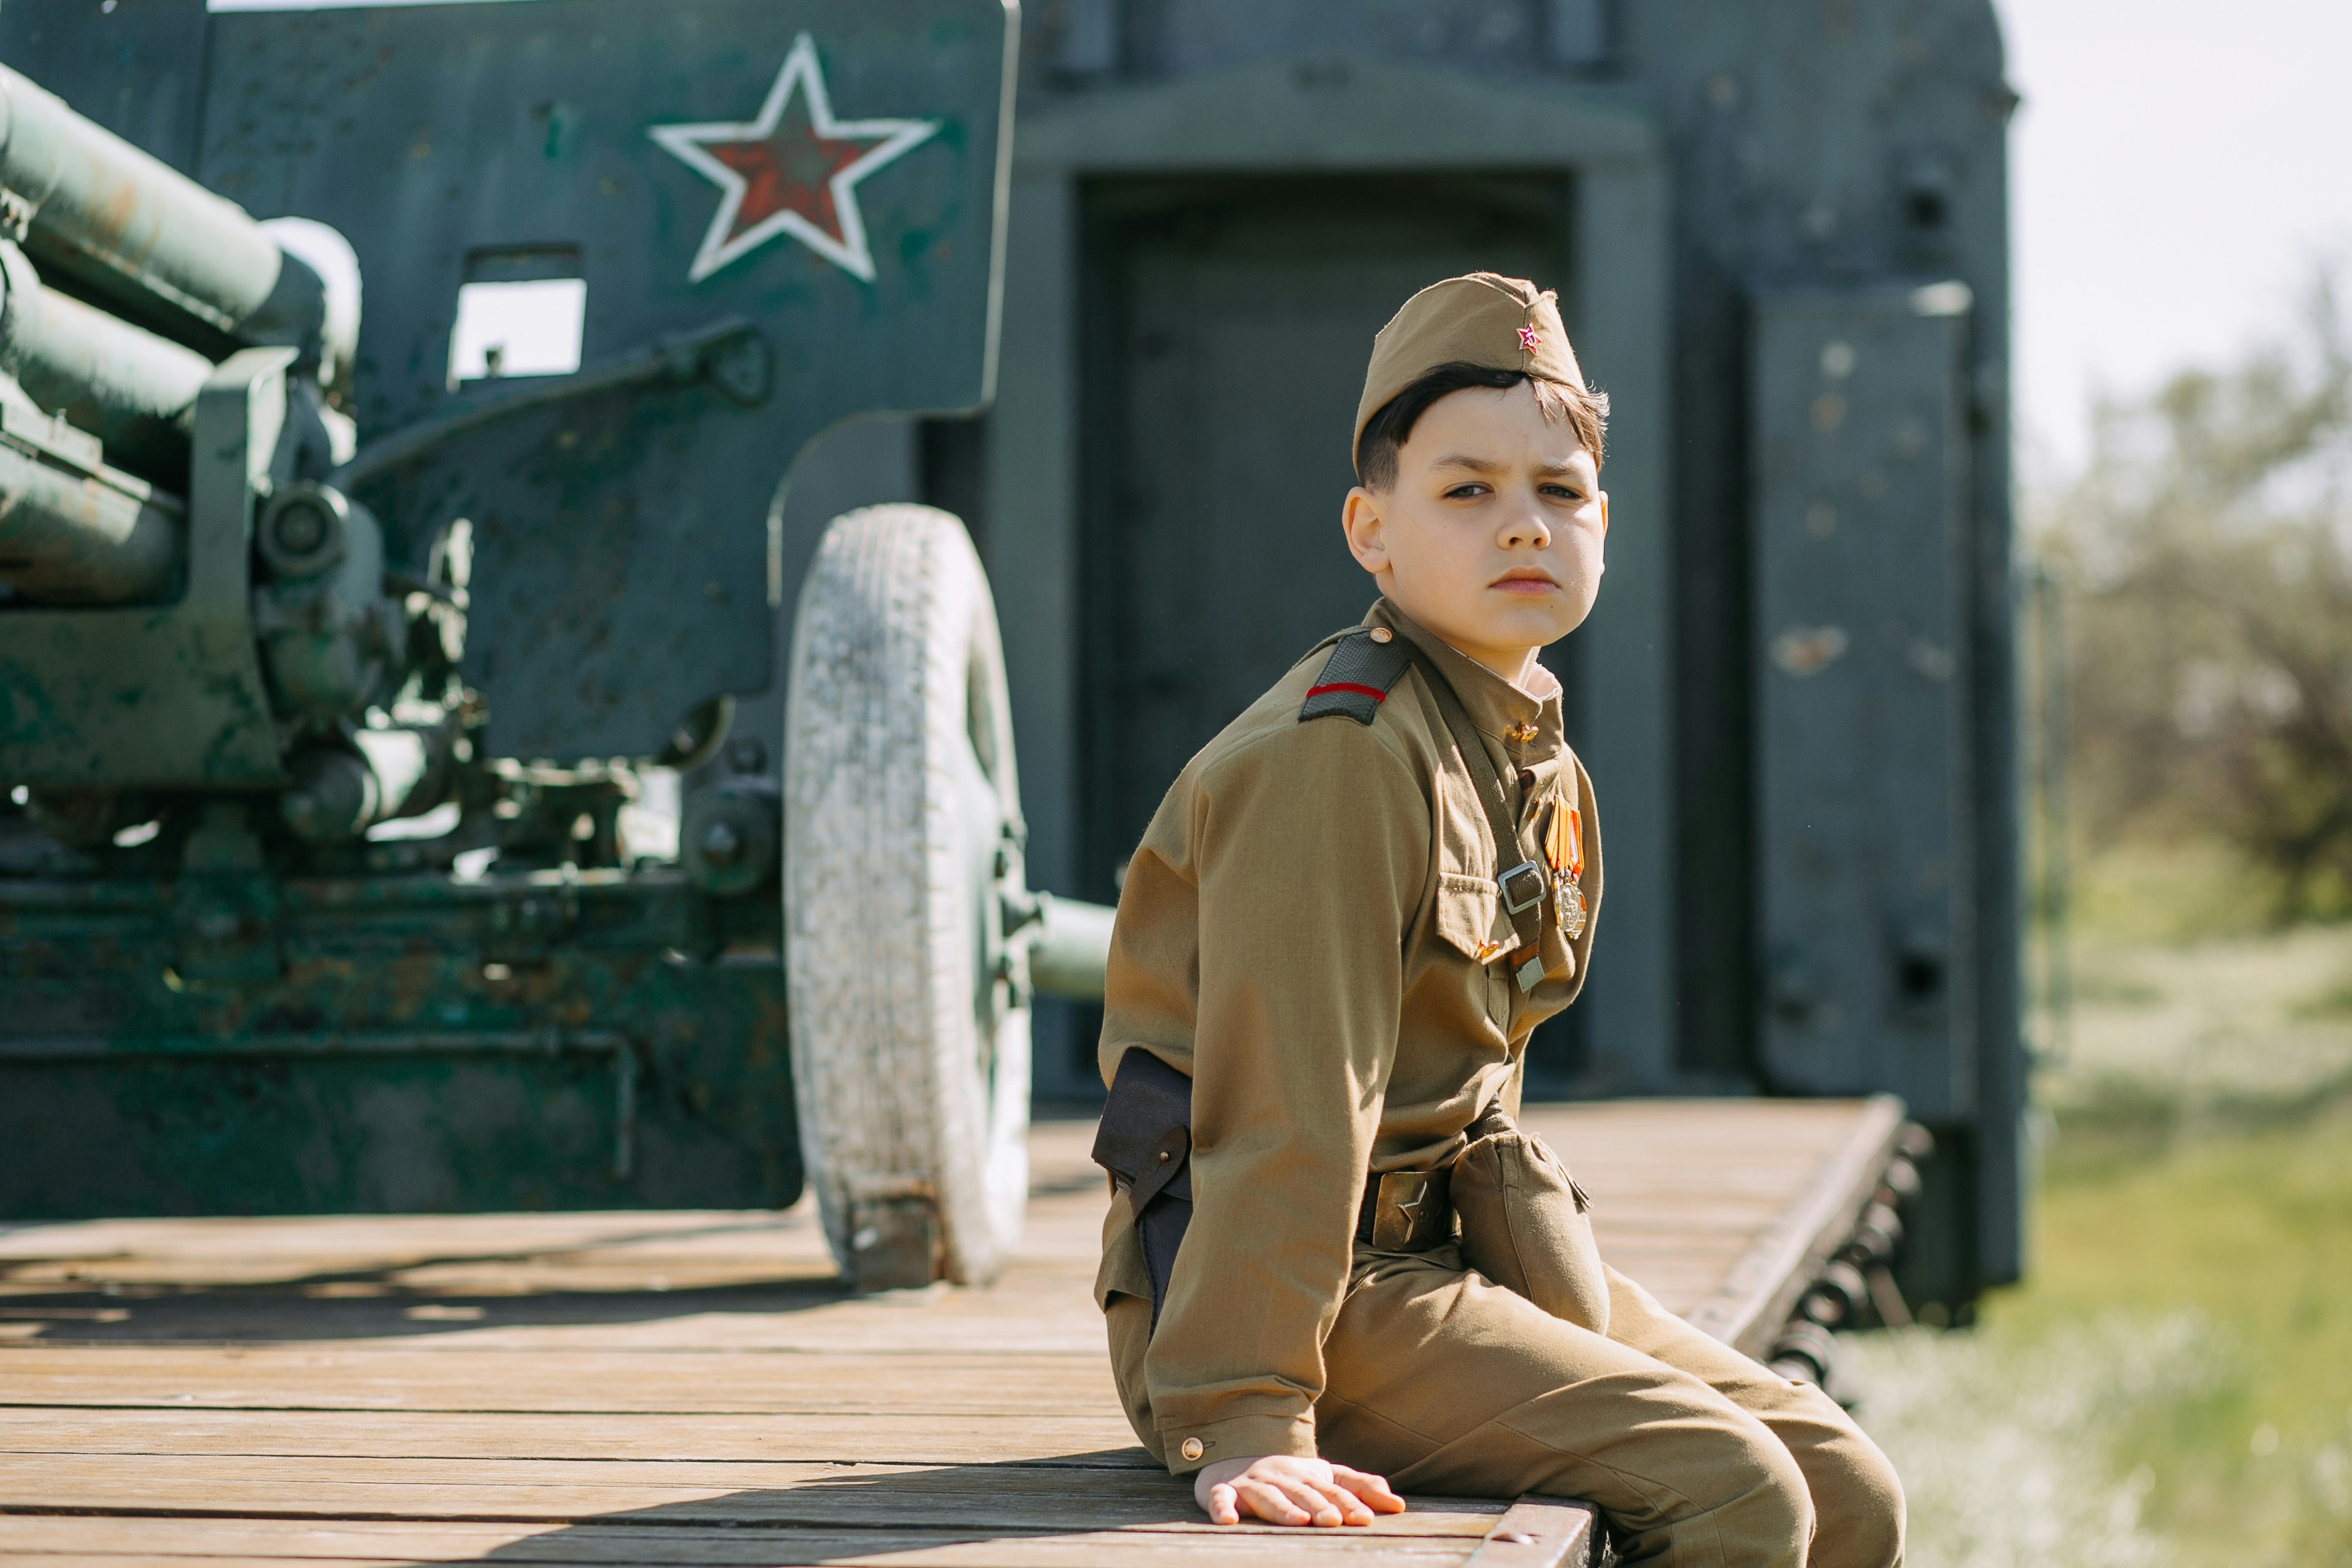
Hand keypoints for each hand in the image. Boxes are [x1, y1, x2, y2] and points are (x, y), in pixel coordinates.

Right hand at [1192, 1452, 1406, 1526]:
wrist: (1234, 1454)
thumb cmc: (1290, 1477)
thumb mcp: (1324, 1478)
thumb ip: (1358, 1488)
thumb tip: (1397, 1503)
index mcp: (1308, 1476)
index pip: (1333, 1491)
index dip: (1349, 1504)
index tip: (1366, 1519)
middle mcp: (1282, 1477)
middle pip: (1303, 1493)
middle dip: (1320, 1507)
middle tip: (1334, 1522)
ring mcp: (1252, 1483)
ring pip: (1268, 1496)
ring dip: (1282, 1509)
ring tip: (1298, 1521)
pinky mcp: (1222, 1489)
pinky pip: (1221, 1498)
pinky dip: (1222, 1507)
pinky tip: (1228, 1520)